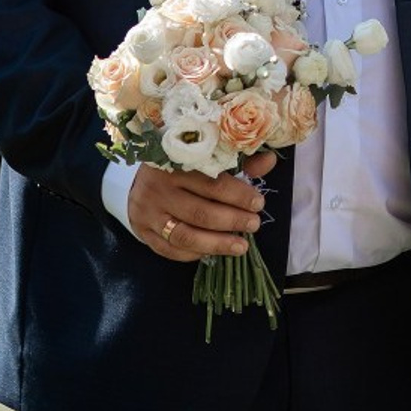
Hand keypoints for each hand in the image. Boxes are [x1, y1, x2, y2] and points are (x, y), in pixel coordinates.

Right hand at [127, 150, 275, 262]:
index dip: (238, 195)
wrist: (140, 176)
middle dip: (232, 221)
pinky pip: (168, 249)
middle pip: (200, 212)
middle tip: (254, 224)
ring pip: (184, 235)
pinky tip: (211, 252)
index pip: (212, 183)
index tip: (258, 203)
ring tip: (241, 246)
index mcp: (176, 163)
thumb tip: (270, 161)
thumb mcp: (209, 157)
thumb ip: (239, 161)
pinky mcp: (141, 230)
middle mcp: (158, 188)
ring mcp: (147, 212)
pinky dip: (192, 254)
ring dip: (216, 244)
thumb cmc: (183, 164)